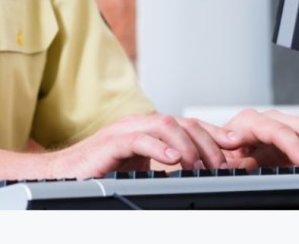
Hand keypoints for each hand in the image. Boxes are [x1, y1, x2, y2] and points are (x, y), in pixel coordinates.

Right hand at [44, 113, 241, 179]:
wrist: (62, 175)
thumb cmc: (98, 172)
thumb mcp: (138, 168)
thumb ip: (163, 163)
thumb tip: (195, 171)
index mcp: (147, 128)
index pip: (188, 125)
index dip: (214, 134)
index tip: (236, 147)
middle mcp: (138, 124)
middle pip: (183, 122)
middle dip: (208, 141)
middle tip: (223, 163)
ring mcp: (124, 130)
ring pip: (165, 126)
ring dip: (188, 145)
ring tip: (200, 165)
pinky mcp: (110, 143)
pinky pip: (139, 140)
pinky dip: (159, 148)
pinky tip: (173, 161)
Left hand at [220, 108, 298, 169]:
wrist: (224, 154)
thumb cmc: (222, 156)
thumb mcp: (221, 161)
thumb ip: (235, 163)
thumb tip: (249, 163)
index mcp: (248, 123)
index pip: (276, 130)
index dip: (294, 145)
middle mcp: (269, 120)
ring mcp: (285, 126)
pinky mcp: (297, 136)